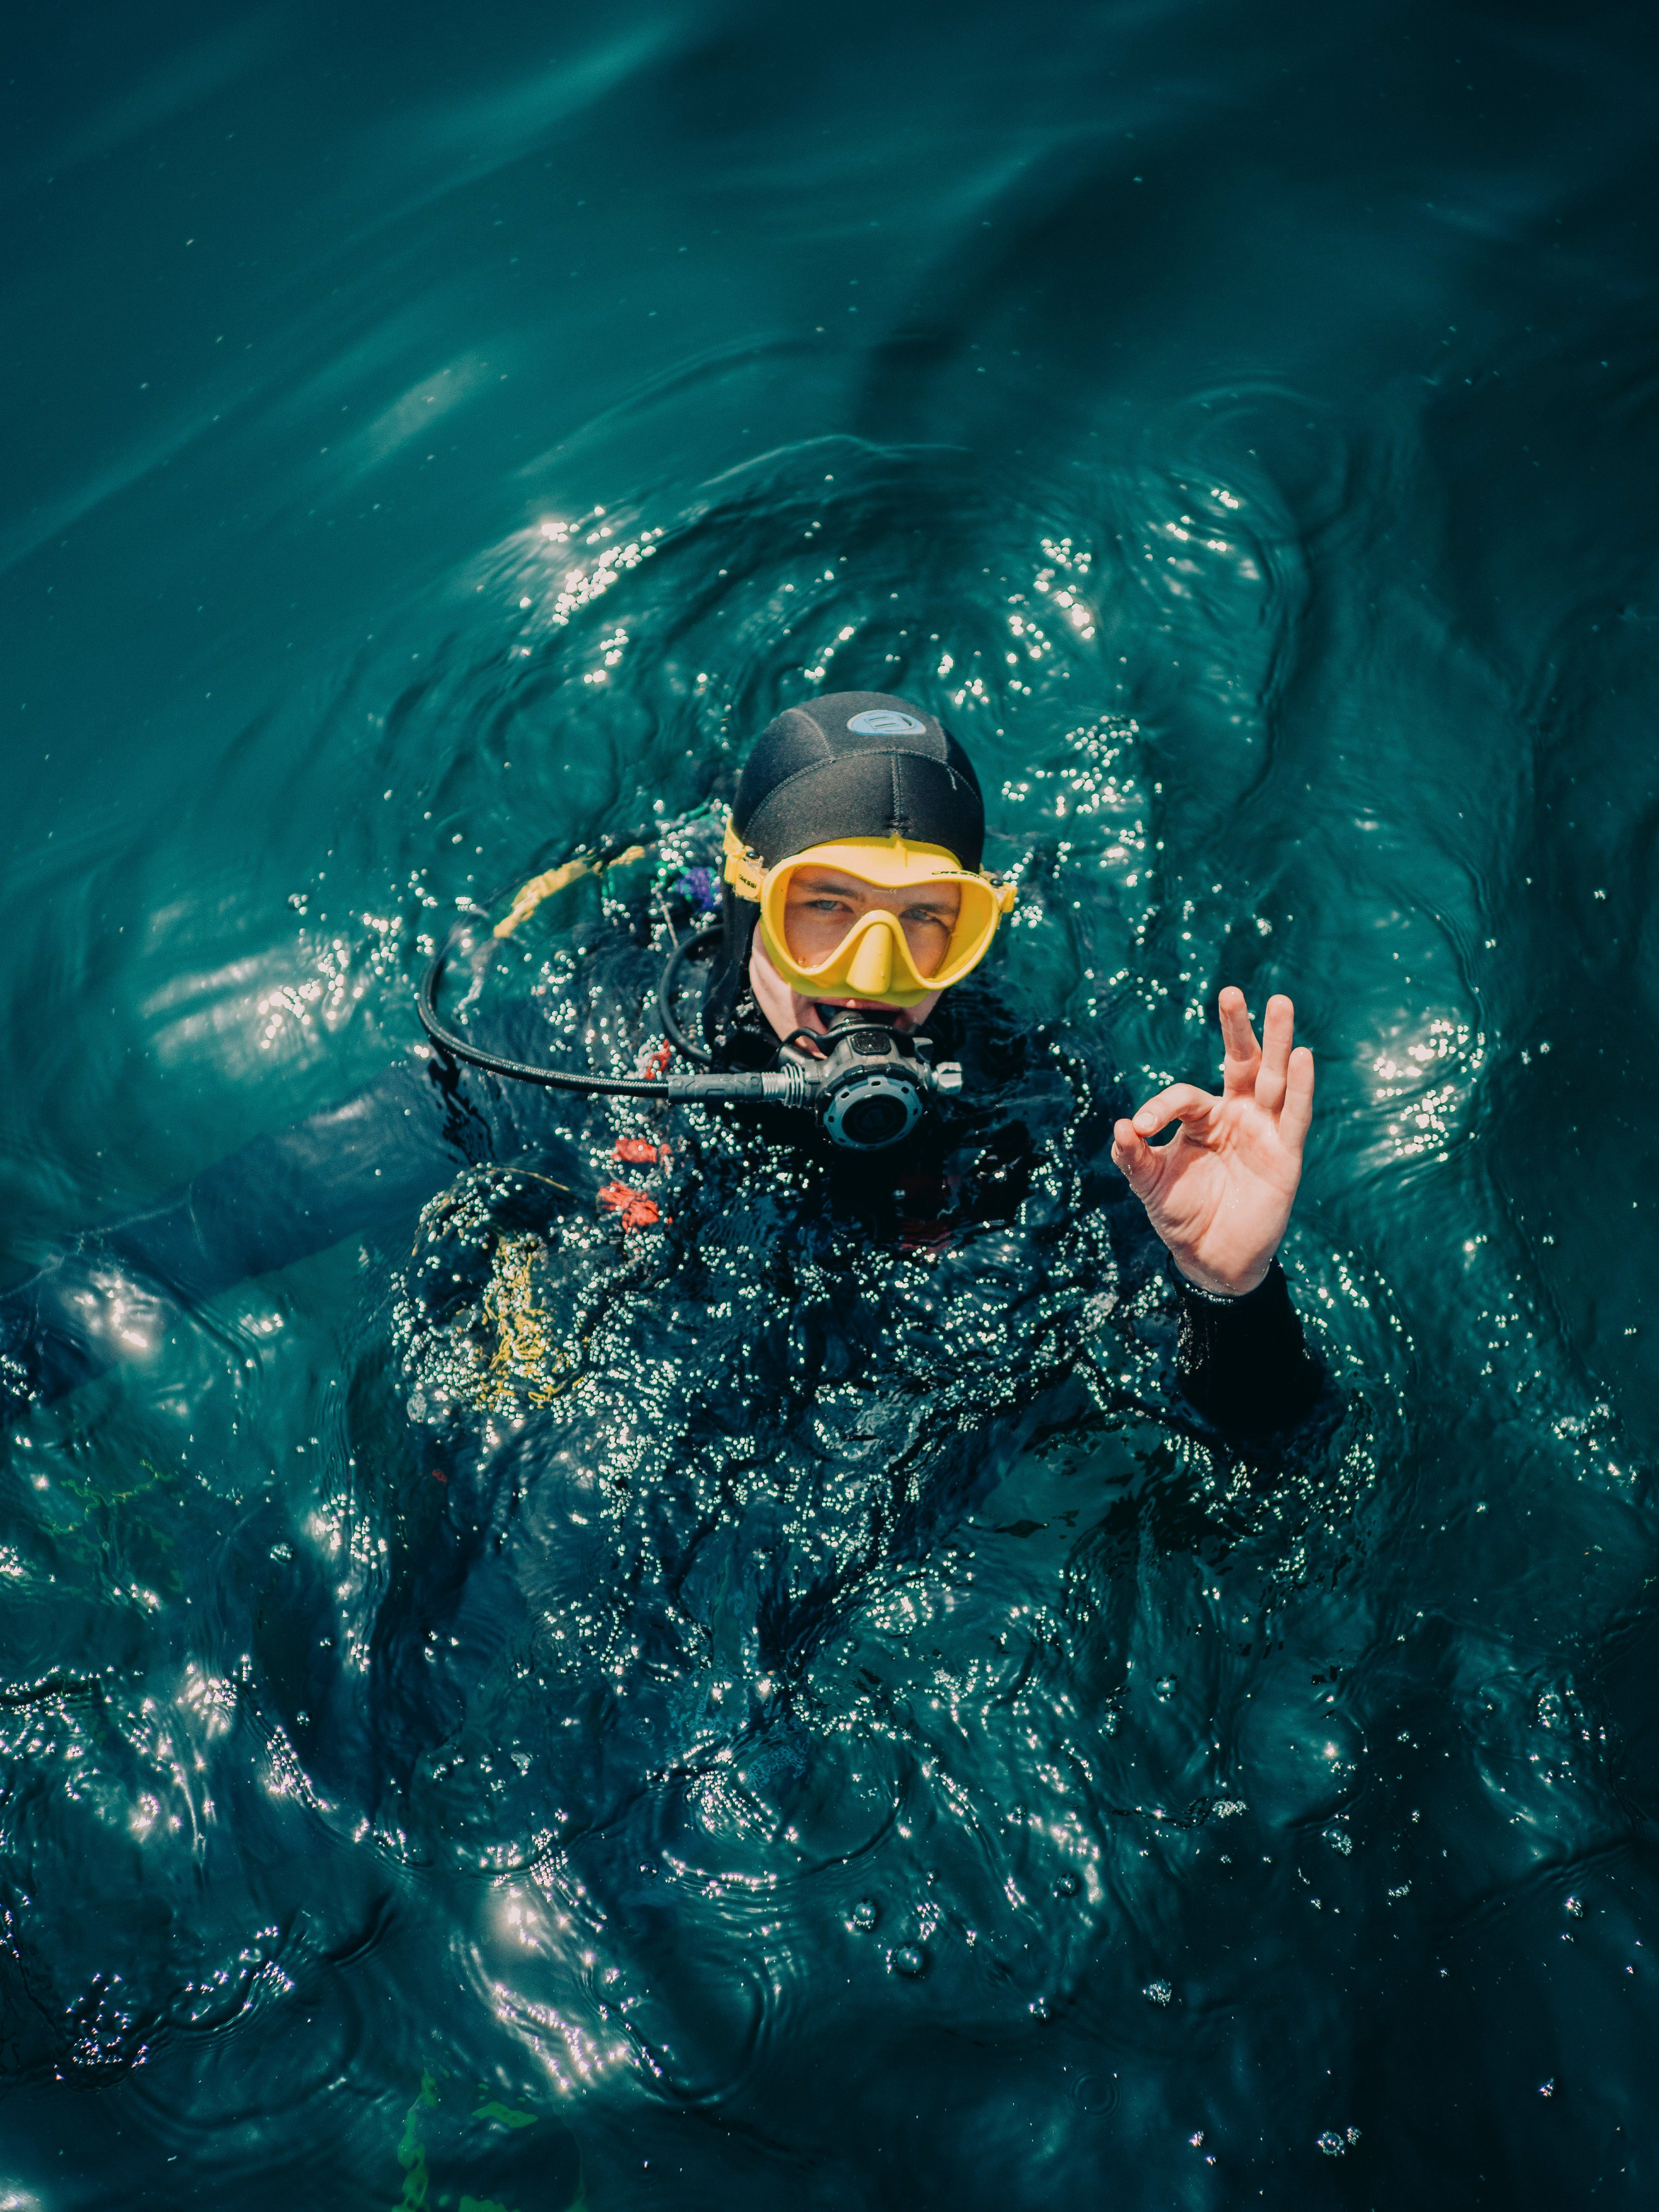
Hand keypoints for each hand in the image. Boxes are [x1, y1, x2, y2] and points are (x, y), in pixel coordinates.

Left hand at [1111, 988, 1312, 1296]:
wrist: (1212, 1259)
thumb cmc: (1181, 1216)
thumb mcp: (1150, 1185)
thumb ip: (1134, 1156)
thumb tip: (1121, 1125)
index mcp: (1202, 1119)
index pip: (1184, 1097)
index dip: (1161, 1107)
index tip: (1141, 1127)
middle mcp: (1237, 1116)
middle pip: (1241, 1063)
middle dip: (1237, 1028)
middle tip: (1231, 993)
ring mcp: (1264, 1131)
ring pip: (1273, 1079)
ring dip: (1279, 1042)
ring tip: (1280, 1002)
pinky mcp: (1285, 1154)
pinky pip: (1294, 1116)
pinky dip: (1300, 1088)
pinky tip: (1302, 1056)